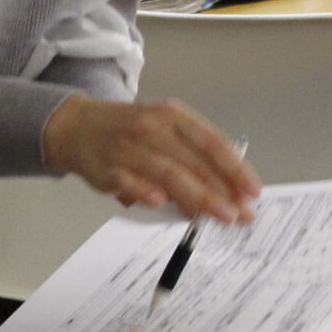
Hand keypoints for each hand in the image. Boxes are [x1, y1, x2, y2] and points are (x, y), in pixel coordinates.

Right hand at [43, 95, 260, 223]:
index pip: (212, 142)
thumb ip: (191, 155)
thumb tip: (225, 192)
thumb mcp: (164, 129)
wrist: (78, 127)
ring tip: (220, 216)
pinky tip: (162, 205)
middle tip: (242, 214)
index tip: (253, 190)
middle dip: (223, 191)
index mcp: (172, 116)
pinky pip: (130, 182)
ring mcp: (129, 148)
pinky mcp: (108, 169)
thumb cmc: (130, 131)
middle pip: (195, 162)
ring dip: (198, 197)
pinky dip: (145, 193)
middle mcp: (152, 128)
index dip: (235, 167)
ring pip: (169, 174)